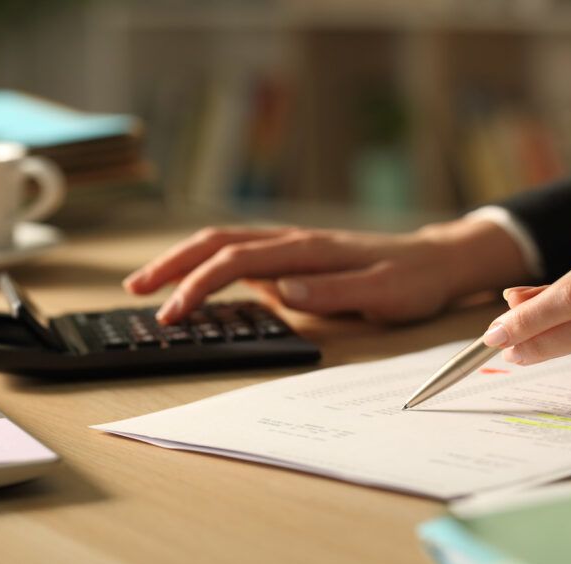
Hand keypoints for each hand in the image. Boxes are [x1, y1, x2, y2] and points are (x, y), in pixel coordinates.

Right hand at [123, 219, 529, 323]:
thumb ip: (335, 292)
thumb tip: (281, 289)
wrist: (435, 260)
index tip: (173, 314)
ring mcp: (292, 247)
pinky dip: (209, 265)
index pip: (238, 261)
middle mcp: (293, 241)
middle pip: (217, 242)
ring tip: (151, 284)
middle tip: (135, 290)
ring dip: (184, 261)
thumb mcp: (384, 293)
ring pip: (224, 244)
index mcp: (309, 250)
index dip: (199, 285)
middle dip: (172, 264)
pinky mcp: (294, 257)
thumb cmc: (412, 280)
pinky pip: (242, 255)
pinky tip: (198, 283)